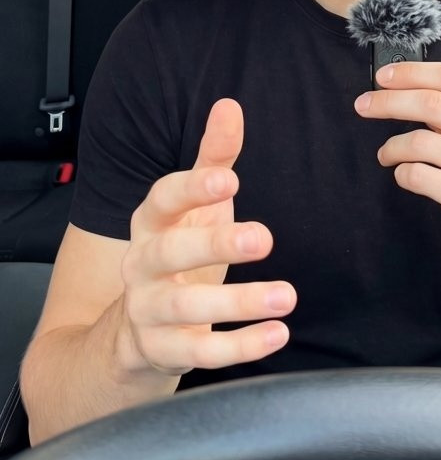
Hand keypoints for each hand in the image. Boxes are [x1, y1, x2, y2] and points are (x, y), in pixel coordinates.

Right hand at [117, 98, 296, 376]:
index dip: (192, 188)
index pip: (162, 199)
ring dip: (237, 303)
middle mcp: (142, 265)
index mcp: (150, 223)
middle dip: (215, 244)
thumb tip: (229, 106)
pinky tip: (277, 334)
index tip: (231, 178)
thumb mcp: (195, 208)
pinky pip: (199, 353)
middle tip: (264, 238)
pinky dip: (239, 347)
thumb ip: (214, 159)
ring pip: (185, 308)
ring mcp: (148, 311)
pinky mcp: (163, 351)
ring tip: (287, 295)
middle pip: (169, 253)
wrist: (133, 334)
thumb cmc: (178, 255)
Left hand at [354, 62, 440, 269]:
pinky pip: (418, 176)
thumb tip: (404, 86)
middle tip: (364, 105)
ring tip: (387, 153)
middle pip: (431, 103)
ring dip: (391, 146)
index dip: (411, 73)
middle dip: (388, 102)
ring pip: (419, 142)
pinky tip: (405, 175)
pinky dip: (402, 173)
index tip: (383, 76)